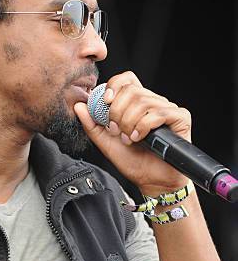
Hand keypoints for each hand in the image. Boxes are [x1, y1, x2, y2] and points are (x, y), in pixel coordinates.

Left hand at [74, 71, 191, 194]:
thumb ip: (92, 124)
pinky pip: (158, 113)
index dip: (114, 86)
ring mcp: (167, 109)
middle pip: (131, 90)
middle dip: (117, 112)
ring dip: (129, 123)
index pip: (126, 79)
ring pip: (143, 101)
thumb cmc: (133, 162)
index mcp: (136, 104)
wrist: (150, 181)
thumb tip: (79, 106)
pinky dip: (143, 127)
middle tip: (117, 131)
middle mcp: (153, 102)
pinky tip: (139, 139)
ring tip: (129, 139)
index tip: (105, 102)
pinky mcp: (180, 118)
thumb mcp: (105, 142)